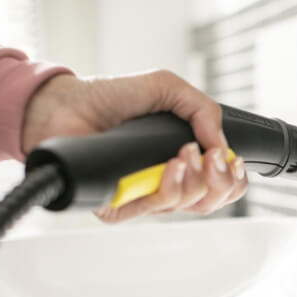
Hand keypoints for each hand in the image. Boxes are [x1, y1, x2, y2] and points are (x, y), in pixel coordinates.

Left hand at [22, 70, 246, 222]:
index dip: (234, 178)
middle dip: (220, 181)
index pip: (221, 184)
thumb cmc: (109, 97)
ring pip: (186, 205)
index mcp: (182, 160)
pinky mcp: (119, 207)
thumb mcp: (167, 88)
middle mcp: (165, 182)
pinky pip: (153, 209)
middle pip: (210, 202)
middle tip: (211, 157)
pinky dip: (169, 187)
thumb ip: (202, 109)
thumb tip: (222, 144)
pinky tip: (170, 167)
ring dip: (195, 179)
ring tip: (185, 153)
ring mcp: (143, 196)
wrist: (63, 104)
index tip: (230, 158)